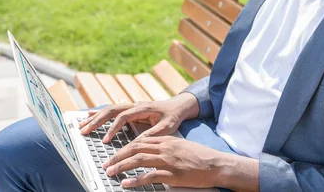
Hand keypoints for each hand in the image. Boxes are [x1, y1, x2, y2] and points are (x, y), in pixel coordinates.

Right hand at [78, 93, 198, 142]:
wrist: (177, 106)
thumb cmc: (172, 117)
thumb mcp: (166, 128)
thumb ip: (152, 134)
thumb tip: (137, 143)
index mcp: (142, 108)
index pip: (123, 117)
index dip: (113, 129)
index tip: (105, 141)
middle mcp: (134, 105)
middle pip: (111, 111)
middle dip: (96, 121)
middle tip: (84, 131)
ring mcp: (131, 106)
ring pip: (109, 110)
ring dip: (95, 118)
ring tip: (81, 126)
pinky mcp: (130, 110)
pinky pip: (112, 111)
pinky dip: (99, 114)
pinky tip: (89, 116)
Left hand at [103, 136, 225, 188]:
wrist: (216, 164)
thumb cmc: (200, 157)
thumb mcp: (181, 146)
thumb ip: (166, 147)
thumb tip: (151, 152)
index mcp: (167, 140)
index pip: (140, 141)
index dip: (124, 147)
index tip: (114, 154)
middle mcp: (165, 148)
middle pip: (136, 148)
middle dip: (118, 156)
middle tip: (107, 163)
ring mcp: (168, 161)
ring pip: (139, 160)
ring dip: (122, 166)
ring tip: (110, 172)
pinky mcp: (172, 174)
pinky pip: (150, 176)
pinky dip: (135, 180)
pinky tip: (126, 183)